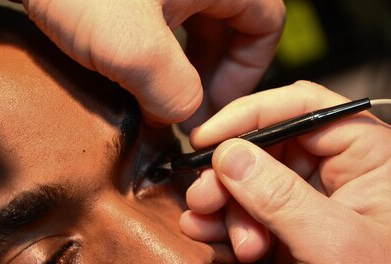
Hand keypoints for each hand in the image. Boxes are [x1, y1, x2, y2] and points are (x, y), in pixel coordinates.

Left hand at [19, 0, 283, 126]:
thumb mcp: (135, 52)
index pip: (266, 22)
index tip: (214, 108)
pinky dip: (150, 49)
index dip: (246, 72)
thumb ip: (174, 93)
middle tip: (184, 113)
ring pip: (192, 23)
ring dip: (179, 66)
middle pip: (230, 24)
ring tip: (154, 101)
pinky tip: (125, 76)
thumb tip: (180, 117)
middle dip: (211, 74)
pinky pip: (158, 17)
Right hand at [180, 81, 390, 263]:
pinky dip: (230, 231)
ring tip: (208, 233)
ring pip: (256, 188)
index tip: (205, 140)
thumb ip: (277, 196)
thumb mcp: (332, 245)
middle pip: (270, 150)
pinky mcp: (298, 245)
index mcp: (373, 157)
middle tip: (202, 202)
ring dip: (227, 208)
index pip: (303, 109)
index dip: (250, 119)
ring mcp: (320, 212)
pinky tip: (214, 244)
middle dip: (232, 176)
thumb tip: (229, 153)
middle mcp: (346, 177)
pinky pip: (254, 222)